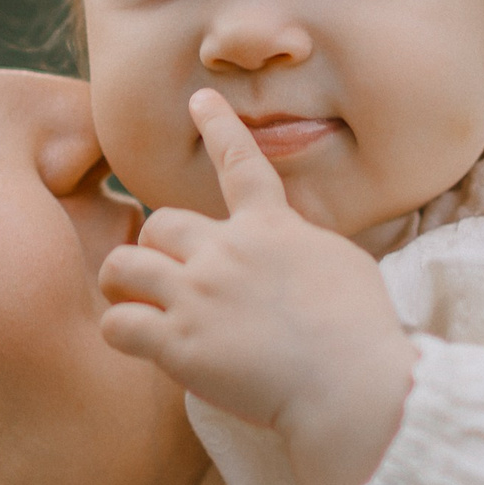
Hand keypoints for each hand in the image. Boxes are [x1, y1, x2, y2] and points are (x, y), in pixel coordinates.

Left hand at [100, 91, 415, 484]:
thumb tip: (294, 245)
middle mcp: (226, 252)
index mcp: (271, 229)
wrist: (352, 384)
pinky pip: (119, 324)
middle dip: (156, 244)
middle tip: (164, 271)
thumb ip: (305, 246)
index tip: (200, 100)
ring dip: (123, 281)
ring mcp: (198, 295)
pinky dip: (121, 331)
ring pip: (124, 265)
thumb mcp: (344, 265)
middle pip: (159, 222)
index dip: (219, 126)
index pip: (241, 164)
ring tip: (129, 299)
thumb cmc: (364, 332)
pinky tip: (135, 343)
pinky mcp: (179, 344)